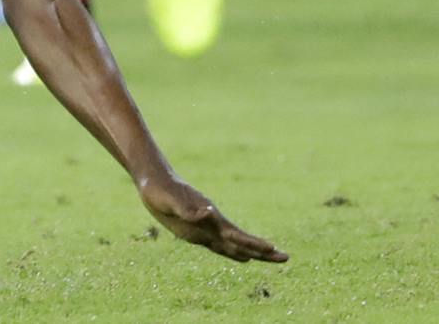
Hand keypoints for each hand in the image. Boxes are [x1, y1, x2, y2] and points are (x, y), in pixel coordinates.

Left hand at [138, 176, 287, 264]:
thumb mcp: (170, 201)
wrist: (151, 179)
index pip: (236, 236)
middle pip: (241, 242)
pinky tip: (242, 258)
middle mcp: (210, 223)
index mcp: (208, 218)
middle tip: (287, 258)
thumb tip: (208, 214)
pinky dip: (233, 252)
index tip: (273, 249)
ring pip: (232, 245)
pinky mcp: (194, 230)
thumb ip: (187, 210)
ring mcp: (204, 227)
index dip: (253, 245)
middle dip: (263, 252)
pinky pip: (218, 244)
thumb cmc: (158, 189)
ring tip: (271, 258)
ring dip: (252, 254)